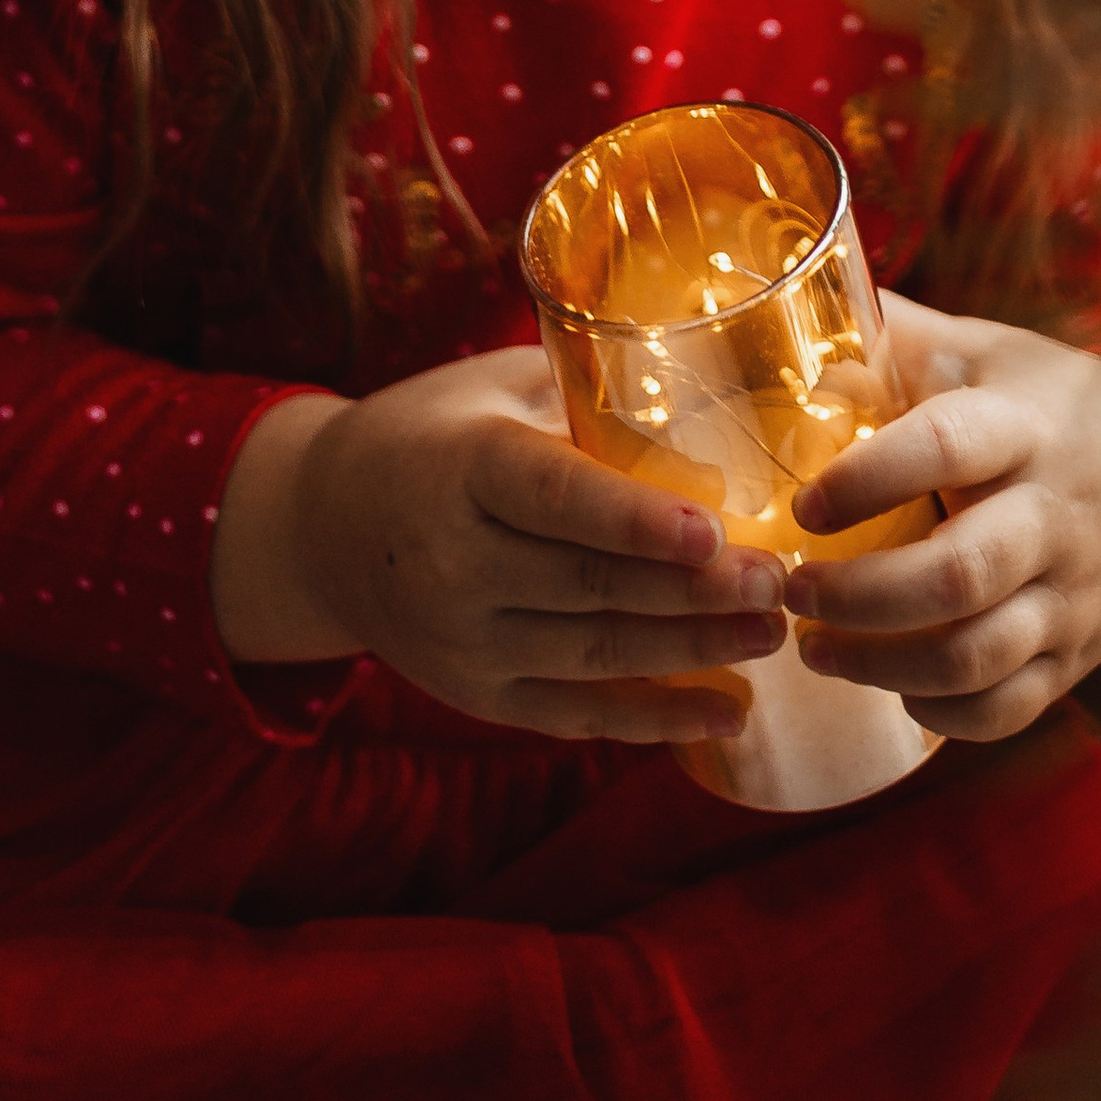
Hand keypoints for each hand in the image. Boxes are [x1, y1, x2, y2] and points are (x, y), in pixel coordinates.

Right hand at [210, 345, 785, 739]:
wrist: (321, 526)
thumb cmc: (432, 432)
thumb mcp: (491, 387)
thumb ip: (583, 391)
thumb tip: (714, 381)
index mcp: (463, 468)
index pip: (554, 497)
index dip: (633, 519)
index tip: (712, 529)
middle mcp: (456, 563)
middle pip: (589, 585)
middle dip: (694, 592)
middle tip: (779, 580)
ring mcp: (463, 642)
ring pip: (593, 655)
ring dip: (692, 651)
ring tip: (774, 630)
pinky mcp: (478, 694)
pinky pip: (575, 715)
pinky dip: (654, 718)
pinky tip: (729, 709)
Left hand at [783, 292, 1100, 740]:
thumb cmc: (1048, 404)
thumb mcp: (987, 353)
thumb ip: (897, 335)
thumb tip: (796, 298)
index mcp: (1024, 425)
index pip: (945, 447)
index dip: (866, 480)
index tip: (803, 507)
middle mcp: (1054, 514)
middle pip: (958, 574)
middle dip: (859, 596)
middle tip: (792, 591)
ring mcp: (1071, 594)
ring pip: (977, 655)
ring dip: (881, 666)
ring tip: (815, 648)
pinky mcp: (1077, 656)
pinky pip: (1008, 708)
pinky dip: (943, 713)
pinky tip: (894, 687)